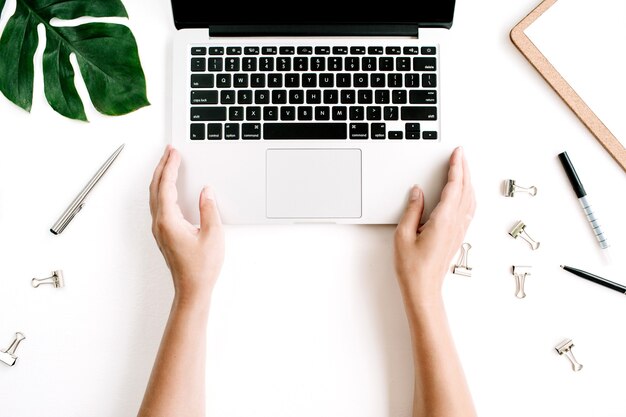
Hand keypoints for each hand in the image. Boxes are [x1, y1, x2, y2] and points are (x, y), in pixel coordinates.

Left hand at [149, 146, 224, 306]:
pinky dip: (163, 190)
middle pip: (156, 188)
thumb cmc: (201, 269)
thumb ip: (209, 210)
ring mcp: (160, 229)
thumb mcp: (213, 236)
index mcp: (169, 221)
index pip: (166, 186)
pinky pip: (159, 205)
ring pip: (155, 196)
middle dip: (162, 167)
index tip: (174, 153)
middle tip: (170, 152)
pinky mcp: (164, 234)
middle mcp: (160, 224)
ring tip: (168, 164)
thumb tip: (206, 192)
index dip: (170, 167)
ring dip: (161, 178)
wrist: (192, 290)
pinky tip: (170, 188)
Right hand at [394, 147, 475, 304]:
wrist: (424, 289)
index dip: (456, 167)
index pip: (454, 186)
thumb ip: (412, 210)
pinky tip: (464, 193)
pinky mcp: (457, 235)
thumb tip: (417, 192)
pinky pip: (468, 209)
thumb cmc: (412, 267)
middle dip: (464, 169)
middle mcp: (455, 223)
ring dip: (468, 181)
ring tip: (462, 168)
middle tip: (461, 154)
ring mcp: (459, 230)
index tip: (457, 153)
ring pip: (470, 199)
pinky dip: (468, 194)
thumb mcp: (403, 234)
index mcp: (443, 220)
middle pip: (466, 189)